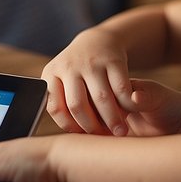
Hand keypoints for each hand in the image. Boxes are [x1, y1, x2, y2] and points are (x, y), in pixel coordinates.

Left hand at [42, 29, 180, 137]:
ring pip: (102, 99)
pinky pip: (121, 89)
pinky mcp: (113, 60)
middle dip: (92, 127)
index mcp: (51, 74)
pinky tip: (129, 112)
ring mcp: (91, 62)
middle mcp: (69, 66)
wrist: (97, 41)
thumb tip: (68, 140)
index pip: (55, 107)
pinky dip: (126, 105)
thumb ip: (60, 104)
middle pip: (78, 106)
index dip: (69, 126)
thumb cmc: (78, 72)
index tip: (82, 137)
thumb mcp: (61, 81)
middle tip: (104, 137)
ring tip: (120, 132)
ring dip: (112, 120)